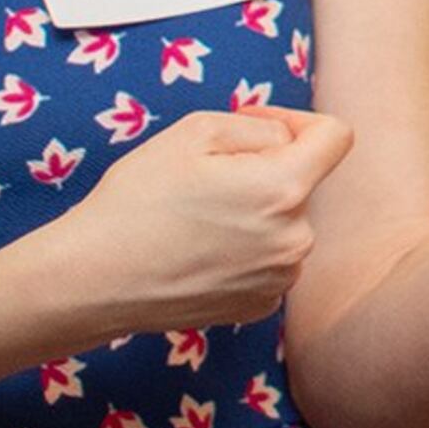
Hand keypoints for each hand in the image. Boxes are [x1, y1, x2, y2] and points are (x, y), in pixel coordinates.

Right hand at [31, 106, 356, 333]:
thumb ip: (259, 127)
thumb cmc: (137, 200)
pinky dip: (245, 248)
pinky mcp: (260, 307)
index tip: (257, 127)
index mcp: (286, 190)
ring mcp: (280, 280)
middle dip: (266, 168)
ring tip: (197, 218)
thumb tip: (284, 139)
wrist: (92, 280)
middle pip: (302, 181)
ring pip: (285, 221)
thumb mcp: (195, 131)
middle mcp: (296, 240)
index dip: (299, 120)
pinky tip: (199, 251)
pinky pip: (268, 259)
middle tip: (205, 177)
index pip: (337, 136)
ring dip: (255, 210)